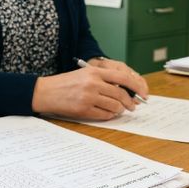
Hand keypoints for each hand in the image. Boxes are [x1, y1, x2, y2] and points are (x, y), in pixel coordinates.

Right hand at [32, 61, 148, 119]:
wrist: (45, 92)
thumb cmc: (66, 83)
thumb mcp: (85, 73)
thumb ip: (104, 78)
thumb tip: (124, 89)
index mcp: (95, 71)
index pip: (123, 78)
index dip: (136, 87)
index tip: (142, 94)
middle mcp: (93, 83)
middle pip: (121, 95)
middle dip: (130, 102)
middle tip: (133, 106)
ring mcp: (88, 97)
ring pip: (115, 107)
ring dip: (120, 110)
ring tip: (118, 110)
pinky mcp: (83, 110)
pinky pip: (104, 115)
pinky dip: (109, 115)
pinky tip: (108, 113)